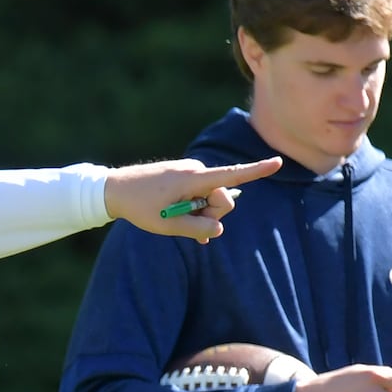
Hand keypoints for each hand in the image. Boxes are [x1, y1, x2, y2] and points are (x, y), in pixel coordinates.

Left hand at [103, 156, 282, 242]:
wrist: (112, 189)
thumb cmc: (138, 206)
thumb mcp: (167, 225)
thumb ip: (197, 229)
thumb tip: (217, 230)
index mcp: (193, 178)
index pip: (231, 174)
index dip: (256, 171)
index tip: (278, 162)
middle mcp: (195, 170)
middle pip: (221, 199)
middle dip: (210, 215)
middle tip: (184, 223)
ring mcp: (190, 172)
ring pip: (209, 199)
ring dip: (198, 213)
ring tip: (172, 217)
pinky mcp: (183, 176)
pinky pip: (199, 195)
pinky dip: (194, 209)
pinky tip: (186, 224)